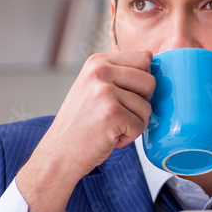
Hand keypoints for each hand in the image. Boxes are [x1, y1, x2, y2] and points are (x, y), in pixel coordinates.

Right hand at [17, 50, 154, 211]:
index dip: (141, 83)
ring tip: (111, 127)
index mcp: (98, 62)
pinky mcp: (112, 113)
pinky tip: (109, 137)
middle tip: (118, 115)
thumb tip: (152, 59)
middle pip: (150, 81)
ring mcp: (105, 91)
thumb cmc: (81, 125)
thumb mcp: (94, 87)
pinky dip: (128, 137)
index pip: (144, 58)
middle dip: (141, 104)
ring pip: (147, 107)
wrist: (60, 153)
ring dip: (134, 123)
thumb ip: (119, 74)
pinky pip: (140, 125)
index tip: (123, 97)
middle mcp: (100, 71)